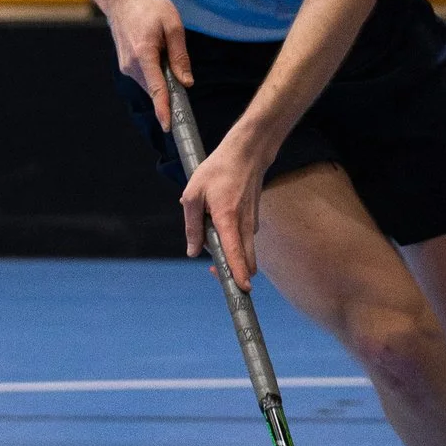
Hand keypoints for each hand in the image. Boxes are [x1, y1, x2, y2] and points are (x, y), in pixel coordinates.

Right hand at [101, 0, 192, 129]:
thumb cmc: (150, 6)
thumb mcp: (173, 25)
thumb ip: (180, 55)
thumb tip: (186, 83)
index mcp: (144, 53)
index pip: (156, 88)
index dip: (163, 109)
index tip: (169, 126)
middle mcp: (132, 64)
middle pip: (156, 89)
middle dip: (170, 90)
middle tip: (183, 78)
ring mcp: (126, 66)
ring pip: (151, 84)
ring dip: (163, 77)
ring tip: (164, 47)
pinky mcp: (126, 65)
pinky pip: (146, 76)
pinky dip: (155, 72)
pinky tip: (157, 51)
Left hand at [181, 117, 274, 289]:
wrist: (246, 154)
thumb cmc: (217, 171)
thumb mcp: (193, 194)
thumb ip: (192, 225)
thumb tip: (192, 251)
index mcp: (227, 219)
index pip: (235, 253)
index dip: (238, 274)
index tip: (241, 290)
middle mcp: (244, 225)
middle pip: (247, 262)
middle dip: (234, 274)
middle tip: (213, 271)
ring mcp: (252, 224)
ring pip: (246, 253)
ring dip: (232, 258)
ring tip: (210, 240)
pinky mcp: (253, 222)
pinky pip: (244, 241)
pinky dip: (234, 244)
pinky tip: (219, 226)